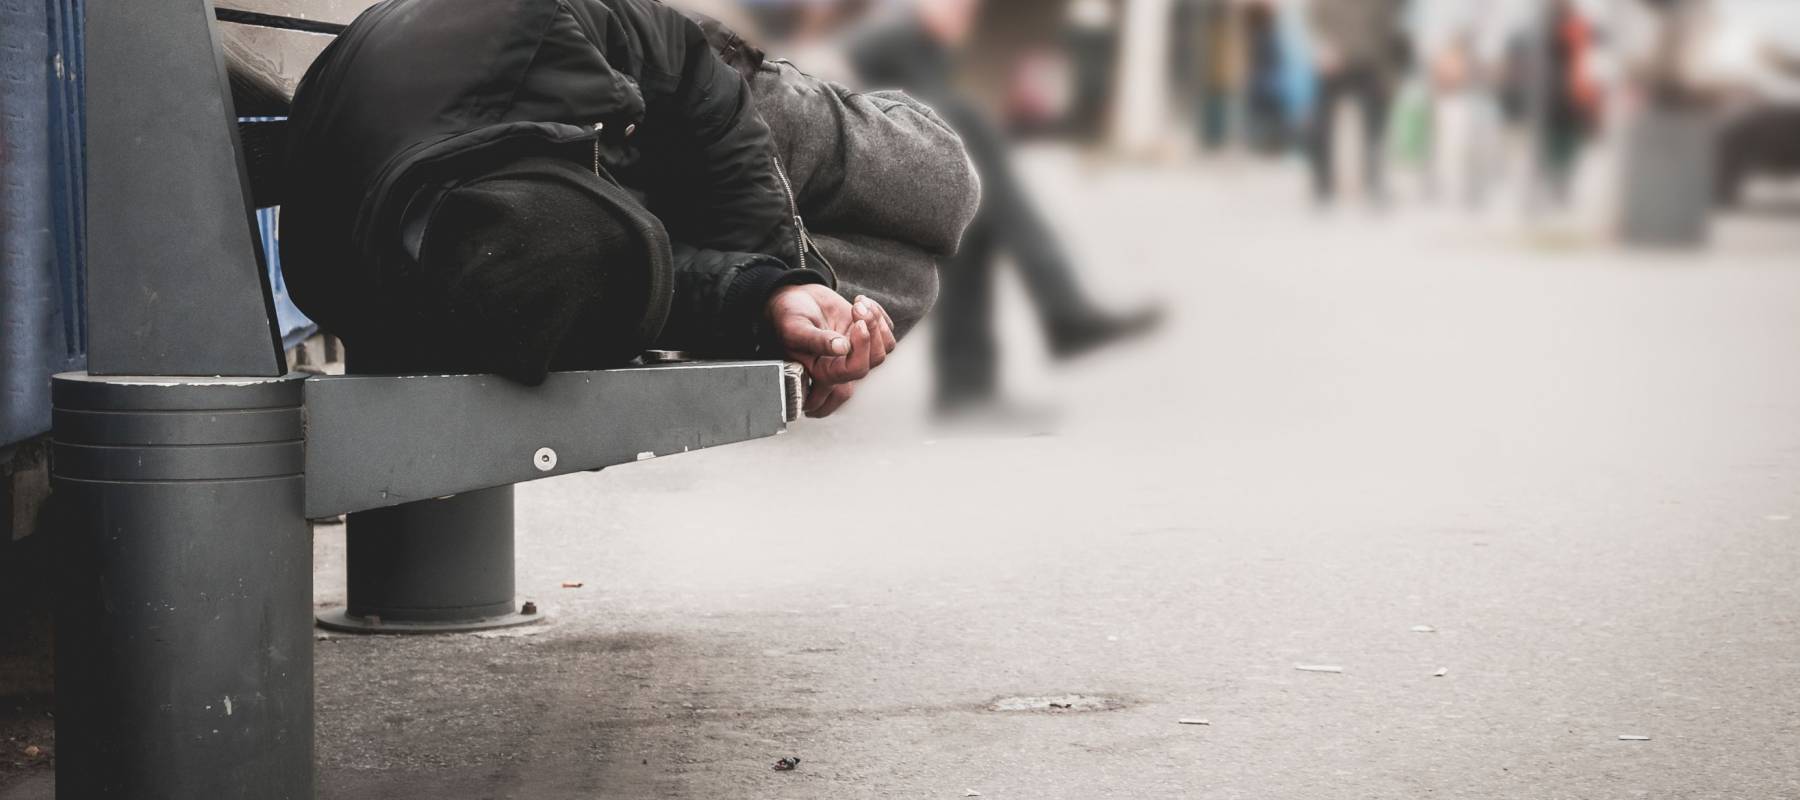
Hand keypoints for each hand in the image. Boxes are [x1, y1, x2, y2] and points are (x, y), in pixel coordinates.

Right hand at [766, 284, 897, 416]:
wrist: (792, 298)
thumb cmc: (786, 316)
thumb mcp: (795, 328)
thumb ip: (816, 340)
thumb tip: (842, 348)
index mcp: (822, 371)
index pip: (852, 372)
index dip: (860, 351)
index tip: (856, 325)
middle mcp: (841, 366)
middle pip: (872, 362)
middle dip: (870, 333)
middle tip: (857, 310)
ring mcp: (855, 352)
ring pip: (883, 349)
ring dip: (876, 322)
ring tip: (858, 304)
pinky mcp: (866, 337)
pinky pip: (887, 332)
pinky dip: (879, 314)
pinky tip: (859, 302)